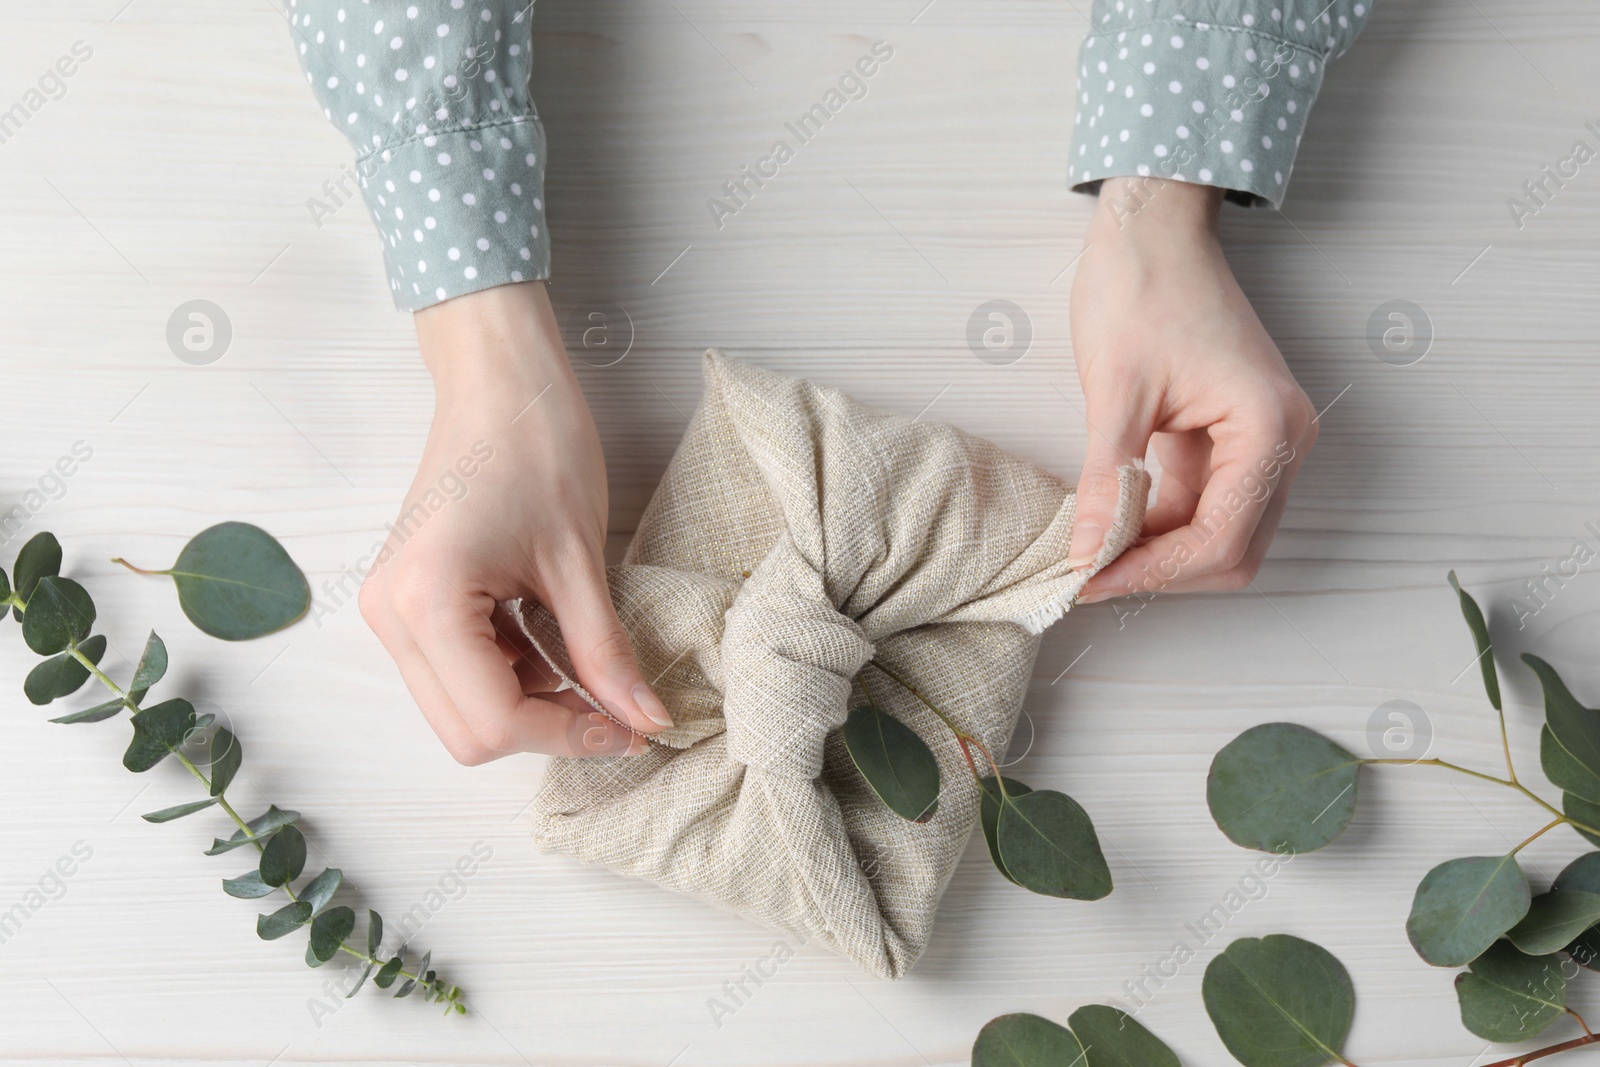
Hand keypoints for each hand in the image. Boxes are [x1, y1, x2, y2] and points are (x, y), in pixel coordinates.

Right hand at [359, 282, 671, 764]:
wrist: (498, 380)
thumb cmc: (536, 444)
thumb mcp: (580, 560)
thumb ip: (606, 652)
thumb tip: (645, 720)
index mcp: (426, 602)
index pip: (493, 722)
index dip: (568, 737)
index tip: (628, 728)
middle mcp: (390, 615)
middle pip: (467, 732)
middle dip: (545, 729)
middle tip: (614, 709)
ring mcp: (390, 609)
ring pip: (459, 709)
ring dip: (527, 703)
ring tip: (585, 663)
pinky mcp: (404, 600)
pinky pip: (455, 671)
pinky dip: (508, 674)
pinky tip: (549, 638)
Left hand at [1066, 177, 1317, 604]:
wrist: (1152, 229)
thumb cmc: (1139, 289)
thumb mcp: (1115, 393)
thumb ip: (1109, 483)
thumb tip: (1087, 557)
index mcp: (1269, 428)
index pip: (1221, 540)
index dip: (1153, 572)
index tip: (1089, 583)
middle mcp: (1284, 441)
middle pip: (1233, 550)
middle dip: (1162, 570)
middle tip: (1090, 575)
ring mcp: (1265, 439)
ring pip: (1221, 532)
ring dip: (1161, 550)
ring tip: (1093, 551)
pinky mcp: (1236, 435)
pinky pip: (1206, 501)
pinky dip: (1161, 521)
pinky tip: (1111, 521)